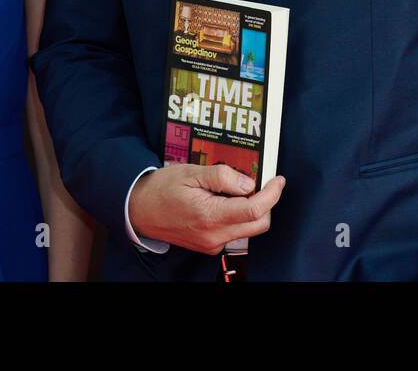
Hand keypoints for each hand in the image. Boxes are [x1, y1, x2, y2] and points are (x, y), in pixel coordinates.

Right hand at [129, 164, 285, 254]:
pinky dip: (239, 216)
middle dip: (266, 203)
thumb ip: (223, 177)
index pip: (254, 210)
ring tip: (240, 188)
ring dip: (253, 210)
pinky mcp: (209, 245)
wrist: (140, 210)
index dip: (272, 194)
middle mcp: (213, 236)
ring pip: (248, 230)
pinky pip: (235, 232)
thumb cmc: (162, 189)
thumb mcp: (192, 173)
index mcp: (209, 216)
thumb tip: (249, 183)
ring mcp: (212, 244)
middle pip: (258, 224)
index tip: (278, 179)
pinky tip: (227, 200)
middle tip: (262, 181)